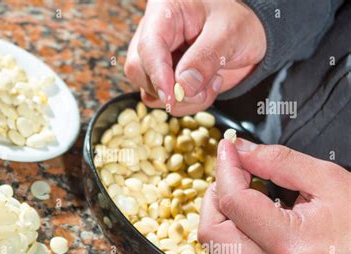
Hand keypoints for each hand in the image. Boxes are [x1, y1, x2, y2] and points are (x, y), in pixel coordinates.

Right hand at [124, 0, 266, 115]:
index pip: (148, 46)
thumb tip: (183, 88)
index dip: (157, 73)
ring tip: (211, 82)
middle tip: (203, 88)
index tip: (171, 95)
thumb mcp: (229, 33)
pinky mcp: (166, 79)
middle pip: (140, 71)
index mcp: (165, 12)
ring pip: (150, 92)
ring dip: (183, 100)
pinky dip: (188, 104)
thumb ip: (205, 59)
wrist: (252, 35)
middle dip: (171, 89)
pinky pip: (166, 101)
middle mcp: (155, 35)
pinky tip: (207, 87)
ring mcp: (158, 59)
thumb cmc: (241, 20)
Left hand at [198, 139, 350, 253]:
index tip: (228, 148)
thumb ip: (277, 160)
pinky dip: (230, 224)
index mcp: (290, 244)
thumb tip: (238, 149)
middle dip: (215, 195)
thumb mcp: (325, 179)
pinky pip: (230, 250)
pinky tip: (251, 209)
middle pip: (211, 230)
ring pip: (215, 243)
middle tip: (235, 174)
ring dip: (220, 210)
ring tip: (245, 190)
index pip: (233, 202)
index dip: (225, 168)